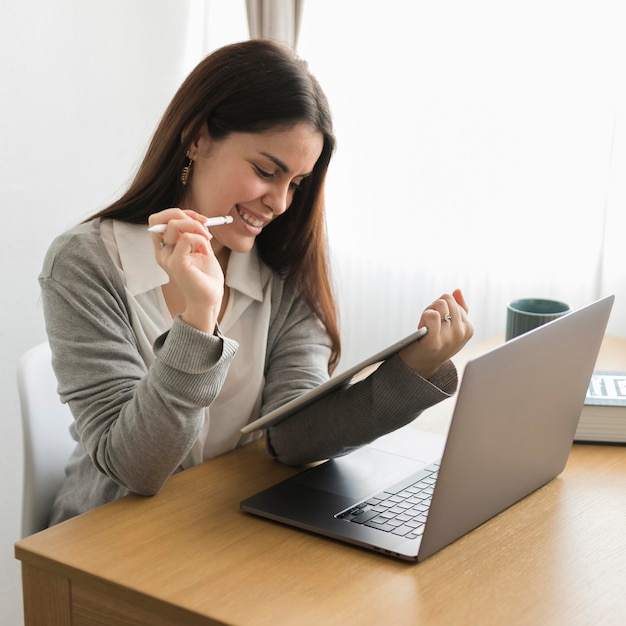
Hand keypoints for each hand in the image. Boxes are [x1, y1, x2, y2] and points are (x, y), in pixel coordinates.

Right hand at [148, 208, 223, 332]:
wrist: (210, 298)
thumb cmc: (205, 276)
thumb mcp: (199, 248)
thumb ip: (194, 233)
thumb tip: (197, 218)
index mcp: (164, 247)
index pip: (159, 220)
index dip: (180, 213)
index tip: (202, 220)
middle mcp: (161, 252)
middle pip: (158, 218)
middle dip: (183, 214)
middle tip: (203, 225)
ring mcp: (167, 258)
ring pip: (174, 225)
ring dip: (196, 226)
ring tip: (207, 239)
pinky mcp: (176, 264)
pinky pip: (187, 238)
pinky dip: (200, 239)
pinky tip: (206, 253)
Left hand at [398, 289, 473, 379]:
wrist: (419, 366)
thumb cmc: (434, 343)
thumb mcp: (449, 327)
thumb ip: (457, 309)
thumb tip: (457, 291)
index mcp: (468, 328)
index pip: (453, 299)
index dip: (440, 307)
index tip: (437, 322)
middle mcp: (461, 332)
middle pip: (445, 299)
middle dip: (433, 307)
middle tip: (429, 324)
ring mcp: (450, 338)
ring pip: (439, 305)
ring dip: (427, 312)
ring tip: (425, 327)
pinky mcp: (435, 342)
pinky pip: (432, 315)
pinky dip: (424, 318)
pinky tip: (422, 328)